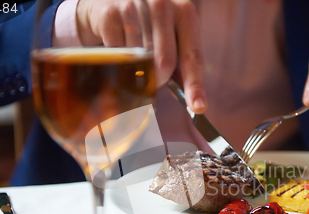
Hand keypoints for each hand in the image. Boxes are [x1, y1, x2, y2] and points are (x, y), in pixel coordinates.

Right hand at [76, 0, 206, 112]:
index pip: (193, 56)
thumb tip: (190, 101)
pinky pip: (117, 54)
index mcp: (184, 11)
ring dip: (136, 70)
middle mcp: (162, 3)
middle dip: (159, 79)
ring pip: (139, 60)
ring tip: (132, 57)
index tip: (198, 107)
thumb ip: (179, 64)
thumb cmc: (146, 28)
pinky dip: (117, 60)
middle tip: (153, 81)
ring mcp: (135, 5)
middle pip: (165, 62)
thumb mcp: (169, 38)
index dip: (195, 84)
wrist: (109, 2)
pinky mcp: (111, 12)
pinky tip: (117, 48)